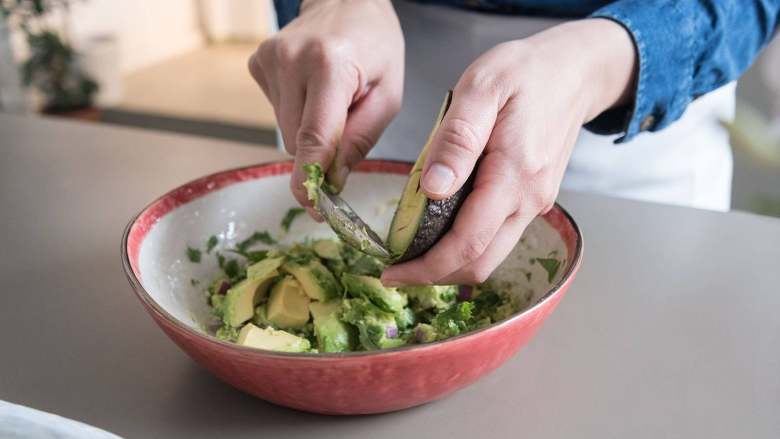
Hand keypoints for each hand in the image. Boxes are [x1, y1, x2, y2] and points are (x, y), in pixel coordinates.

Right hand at [248, 0, 403, 216]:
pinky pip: (277, 113)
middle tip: (346, 125)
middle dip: (321, 150)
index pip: (313, 137)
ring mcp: (269, 60)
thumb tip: (332, 181)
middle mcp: (291, 60)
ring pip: (285, 132)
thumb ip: (361, 139)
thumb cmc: (376, 48)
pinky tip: (312, 89)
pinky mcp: (258, 63)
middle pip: (298, 141)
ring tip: (330, 99)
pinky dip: (296, 113)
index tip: (313, 207)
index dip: (311, 179)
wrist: (346, 2)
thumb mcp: (388, 95)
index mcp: (330, 65)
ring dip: (309, 130)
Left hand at [382, 19, 635, 284]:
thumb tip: (432, 188)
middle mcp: (529, 199)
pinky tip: (442, 230)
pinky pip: (499, 237)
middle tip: (396, 269)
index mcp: (513, 174)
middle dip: (434, 274)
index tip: (391, 274)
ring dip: (451, 264)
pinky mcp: (535, 200)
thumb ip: (456, 140)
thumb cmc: (524, 72)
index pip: (467, 242)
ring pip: (491, 256)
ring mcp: (536, 203)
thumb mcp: (481, 88)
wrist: (574, 70)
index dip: (426, 267)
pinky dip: (468, 246)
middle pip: (480, 262)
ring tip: (413, 252)